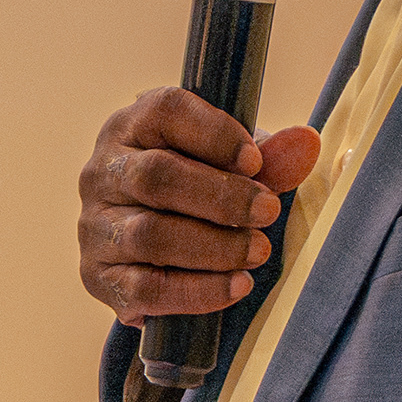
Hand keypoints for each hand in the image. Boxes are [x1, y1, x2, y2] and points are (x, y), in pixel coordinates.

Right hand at [78, 88, 323, 321]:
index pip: (165, 111)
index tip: (257, 162)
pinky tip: (236, 285)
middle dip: (222, 198)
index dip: (216, 134)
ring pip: (151, 235)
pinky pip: (145, 288)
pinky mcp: (98, 277)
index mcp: (133, 126)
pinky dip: (197, 291)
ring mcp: (94, 226)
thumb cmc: (198, 191)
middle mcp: (103, 171)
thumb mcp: (234, 167)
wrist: (156, 251)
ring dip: (214, 247)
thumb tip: (306, 143)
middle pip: (157, 176)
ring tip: (258, 252)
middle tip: (269, 213)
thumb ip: (271, 157)